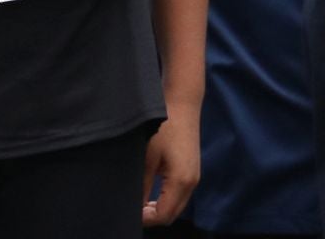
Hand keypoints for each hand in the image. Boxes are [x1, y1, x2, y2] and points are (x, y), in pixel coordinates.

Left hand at [140, 99, 199, 225]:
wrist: (183, 105)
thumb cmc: (164, 128)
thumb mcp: (147, 158)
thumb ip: (142, 186)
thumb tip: (134, 207)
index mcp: (182, 181)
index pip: (163, 215)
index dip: (145, 219)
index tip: (129, 212)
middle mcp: (192, 183)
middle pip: (172, 215)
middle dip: (153, 217)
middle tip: (133, 209)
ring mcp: (195, 177)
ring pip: (177, 207)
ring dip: (160, 209)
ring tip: (140, 203)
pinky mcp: (193, 172)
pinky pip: (180, 196)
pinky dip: (167, 200)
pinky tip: (153, 192)